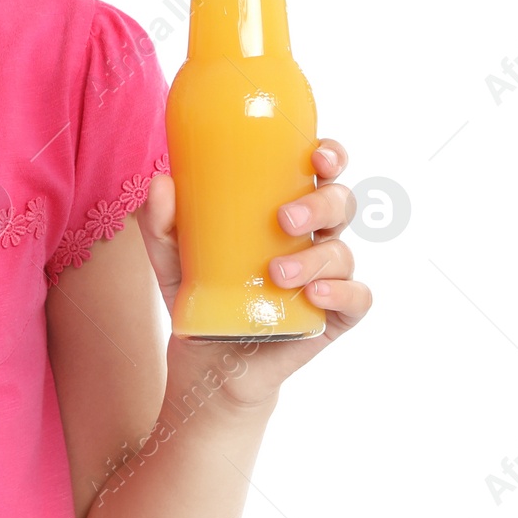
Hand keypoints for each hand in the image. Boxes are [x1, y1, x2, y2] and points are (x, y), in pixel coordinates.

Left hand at [135, 139, 371, 407]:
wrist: (205, 361)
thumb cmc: (198, 294)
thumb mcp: (171, 257)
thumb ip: (161, 222)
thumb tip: (161, 183)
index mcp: (281, 211)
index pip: (319, 173)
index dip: (330, 156)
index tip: (316, 156)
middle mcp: (310, 239)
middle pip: (340, 204)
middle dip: (322, 203)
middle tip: (285, 219)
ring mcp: (324, 277)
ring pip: (342, 252)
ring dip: (316, 258)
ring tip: (278, 272)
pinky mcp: (331, 317)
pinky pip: (356, 298)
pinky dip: (341, 292)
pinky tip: (313, 294)